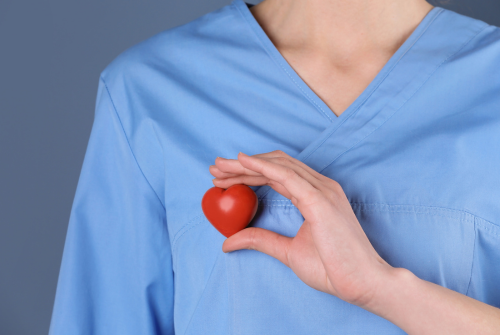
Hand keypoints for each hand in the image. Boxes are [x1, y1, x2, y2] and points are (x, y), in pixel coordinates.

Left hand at [209, 150, 395, 307]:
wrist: (364, 283)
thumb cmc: (334, 268)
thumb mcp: (288, 251)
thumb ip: (261, 240)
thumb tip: (228, 241)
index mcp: (315, 195)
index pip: (277, 175)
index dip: (249, 173)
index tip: (224, 179)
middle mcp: (320, 187)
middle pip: (275, 166)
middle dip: (242, 166)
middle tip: (215, 169)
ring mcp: (322, 190)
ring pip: (278, 166)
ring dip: (246, 164)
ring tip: (220, 167)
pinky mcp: (321, 200)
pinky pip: (287, 176)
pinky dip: (263, 166)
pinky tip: (242, 163)